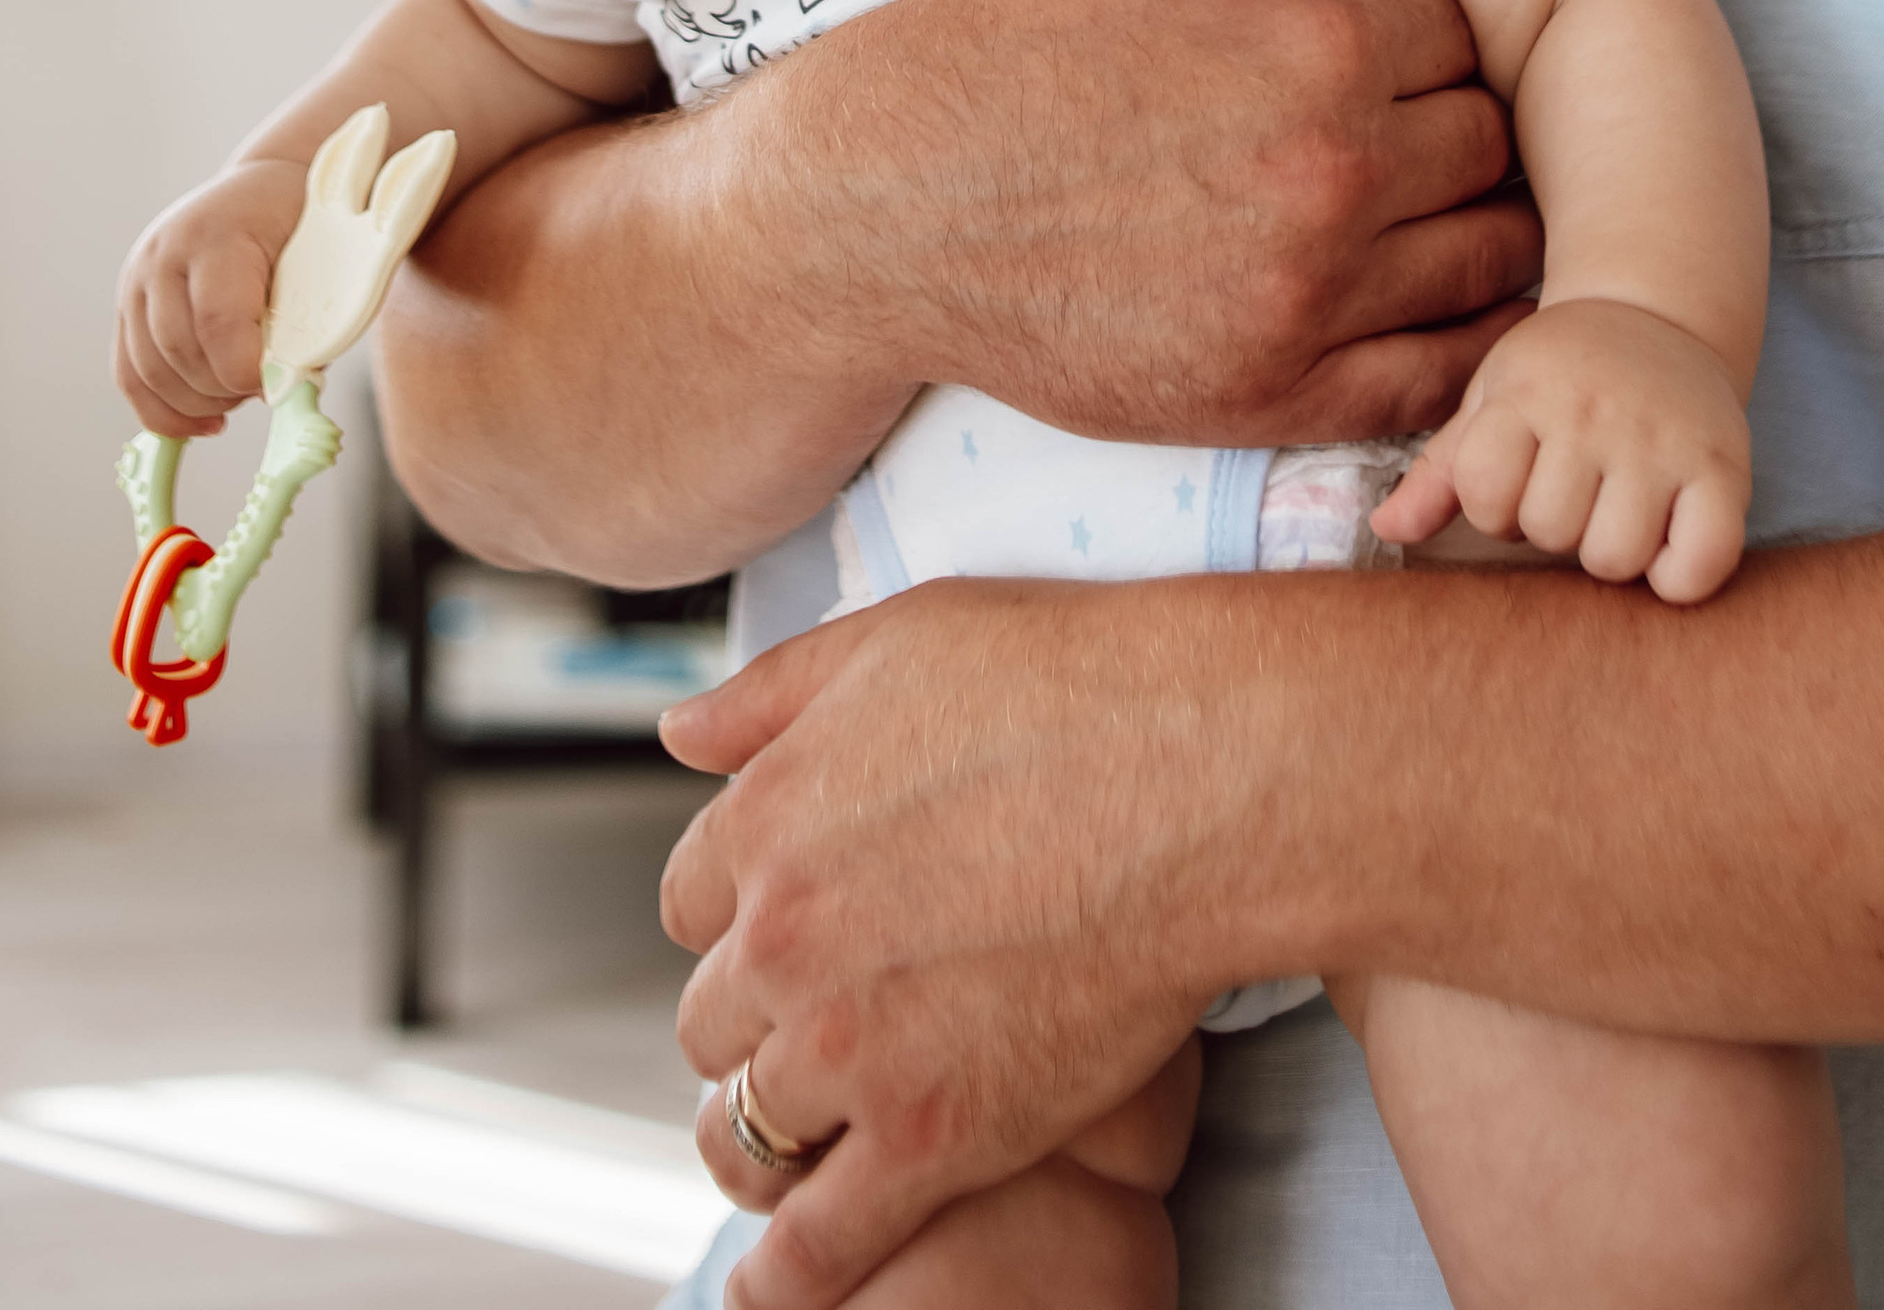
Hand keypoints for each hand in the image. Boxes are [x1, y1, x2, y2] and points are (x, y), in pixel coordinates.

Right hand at [112, 158, 307, 435]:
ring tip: (239, 397)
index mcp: (218, 233)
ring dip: (197, 403)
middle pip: (179, 352)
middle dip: (224, 390)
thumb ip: (307, 320)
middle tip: (264, 390)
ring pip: (149, 371)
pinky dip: (164, 411)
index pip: (217, 320)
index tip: (280, 387)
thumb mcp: (321, 258)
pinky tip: (205, 423)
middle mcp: (165, 253)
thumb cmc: (303, 227)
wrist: (264, 188)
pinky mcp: (126, 305)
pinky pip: (130, 376)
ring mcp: (137, 278)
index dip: (246, 370)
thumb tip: (286, 386)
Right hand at [376, 0, 1537, 589]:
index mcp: (1317, 45)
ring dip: (1466, 224)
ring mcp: (1310, 301)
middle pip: (1493, 143)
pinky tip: (1407, 298)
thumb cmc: (1012, 39)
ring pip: (1493, 258)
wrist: (881, 206)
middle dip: (1452, 121)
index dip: (1426, 31)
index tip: (1374, 40)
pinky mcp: (1276, 400)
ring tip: (1396, 202)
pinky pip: (1442, 378)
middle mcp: (1334, 176)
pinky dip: (1458, 341)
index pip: (1470, 31)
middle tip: (1384, 119)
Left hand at [663, 586, 1263, 1309]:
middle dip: (758, 1014)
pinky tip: (782, 1284)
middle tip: (827, 1011)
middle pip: (711, 1017)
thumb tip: (682, 728)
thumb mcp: (897, 639)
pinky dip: (791, 1274)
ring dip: (776, 1126)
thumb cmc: (1072, 685)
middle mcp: (784, 938)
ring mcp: (850, 1047)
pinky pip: (820, 1241)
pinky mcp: (932, 1138)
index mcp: (767, 818)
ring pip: (752, 1123)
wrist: (1201, 773)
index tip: (786, 922)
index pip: (689, 900)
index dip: (740, 910)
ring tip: (814, 1132)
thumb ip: (772, 693)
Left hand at [1372, 295, 1750, 599]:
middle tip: (1573, 486)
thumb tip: (1385, 530)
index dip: (1493, 503)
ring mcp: (1663, 440)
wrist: (1655, 315)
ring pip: (1614, 557)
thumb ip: (1443, 470)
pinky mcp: (1724, 468)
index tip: (1518, 473)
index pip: (1483, 494)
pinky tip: (1666, 541)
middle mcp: (1595, 411)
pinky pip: (1699, 565)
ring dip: (1609, 550)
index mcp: (1528, 391)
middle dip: (1552, 525)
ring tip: (1613, 505)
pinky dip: (1679, 575)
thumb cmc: (1559, 372)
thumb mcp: (1493, 398)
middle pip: (1547, 532)